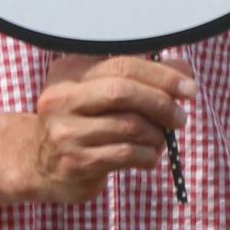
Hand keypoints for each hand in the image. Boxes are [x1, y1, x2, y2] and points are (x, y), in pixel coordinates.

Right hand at [22, 52, 192, 202]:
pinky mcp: (74, 162)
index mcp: (69, 72)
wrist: (40, 166)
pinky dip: (147, 155)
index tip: (189, 87)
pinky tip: (147, 156)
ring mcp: (65, 132)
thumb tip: (184, 70)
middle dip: (161, 103)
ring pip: (129, 126)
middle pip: (124, 91)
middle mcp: (61, 98)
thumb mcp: (102, 94)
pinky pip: (126, 154)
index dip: (162, 75)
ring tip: (159, 139)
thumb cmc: (83, 124)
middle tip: (180, 118)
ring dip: (156, 134)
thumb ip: (140, 78)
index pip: (123, 64)